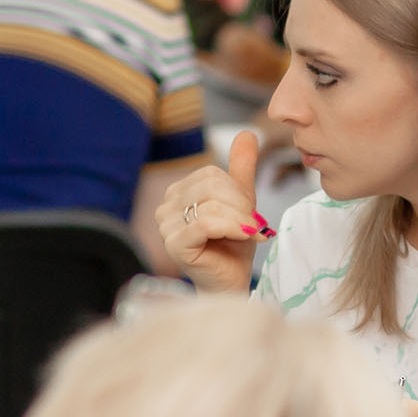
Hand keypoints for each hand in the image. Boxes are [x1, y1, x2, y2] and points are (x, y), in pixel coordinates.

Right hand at [154, 131, 269, 293]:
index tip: (248, 215)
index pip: (211, 174)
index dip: (237, 192)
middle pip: (211, 186)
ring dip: (240, 219)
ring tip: (249, 233)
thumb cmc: (232, 247)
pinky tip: (245, 237)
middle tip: (251, 225)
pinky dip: (233, 228)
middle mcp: (166, 207)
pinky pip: (206, 223)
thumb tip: (247, 134)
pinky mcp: (174, 244)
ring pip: (211, 205)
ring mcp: (166, 226)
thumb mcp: (240, 202)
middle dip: (240, 205)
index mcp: (178, 193)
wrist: (231, 282)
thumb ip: (240, 169)